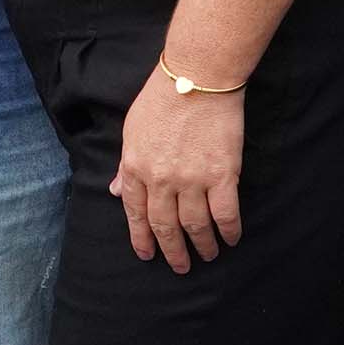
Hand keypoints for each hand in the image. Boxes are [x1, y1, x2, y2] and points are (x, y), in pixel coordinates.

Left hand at [111, 69, 245, 272]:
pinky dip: (228, 232)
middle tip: (179, 266)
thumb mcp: (132, 130)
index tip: (146, 254)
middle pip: (165, 226)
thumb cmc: (162, 98)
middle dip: (171, 251)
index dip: (140, 237)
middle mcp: (161, 179)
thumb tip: (113, 191)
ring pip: (195, 226)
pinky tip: (230, 239)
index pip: (134, 212)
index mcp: (135, 167)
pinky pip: (225, 215)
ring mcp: (192, 180)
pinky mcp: (222, 176)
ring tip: (207, 256)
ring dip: (201, 245)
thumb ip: (124, 165)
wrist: (197, 77)